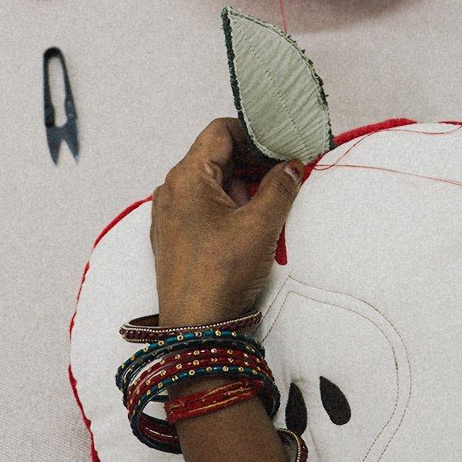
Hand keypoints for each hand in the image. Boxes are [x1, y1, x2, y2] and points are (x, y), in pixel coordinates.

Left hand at [151, 118, 303, 326]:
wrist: (195, 329)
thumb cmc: (221, 274)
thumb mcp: (260, 226)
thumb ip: (280, 187)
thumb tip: (292, 166)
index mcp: (187, 176)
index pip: (221, 131)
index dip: (253, 133)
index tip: (281, 145)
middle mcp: (172, 189)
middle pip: (216, 156)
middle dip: (252, 163)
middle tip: (285, 175)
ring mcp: (170, 214)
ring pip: (212, 182)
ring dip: (243, 187)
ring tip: (270, 205)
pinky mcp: (174, 236)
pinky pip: (204, 206)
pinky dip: (228, 206)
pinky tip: (250, 224)